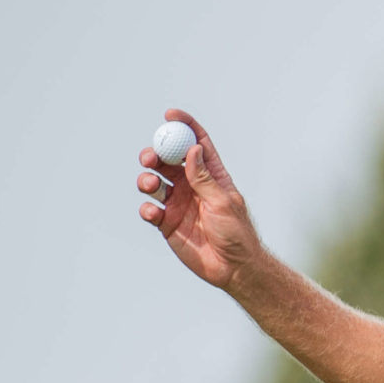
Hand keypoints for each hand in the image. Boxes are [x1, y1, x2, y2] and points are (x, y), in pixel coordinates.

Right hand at [136, 108, 264, 291]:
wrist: (233, 268)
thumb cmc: (236, 234)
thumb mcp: (223, 202)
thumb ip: (204, 178)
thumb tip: (193, 149)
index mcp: (210, 176)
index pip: (197, 144)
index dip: (184, 127)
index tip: (170, 115)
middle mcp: (191, 186)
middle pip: (166, 160)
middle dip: (155, 154)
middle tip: (150, 158)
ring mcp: (177, 203)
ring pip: (153, 182)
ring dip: (146, 179)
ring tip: (151, 186)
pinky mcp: (166, 222)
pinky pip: (148, 209)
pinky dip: (147, 208)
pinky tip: (154, 214)